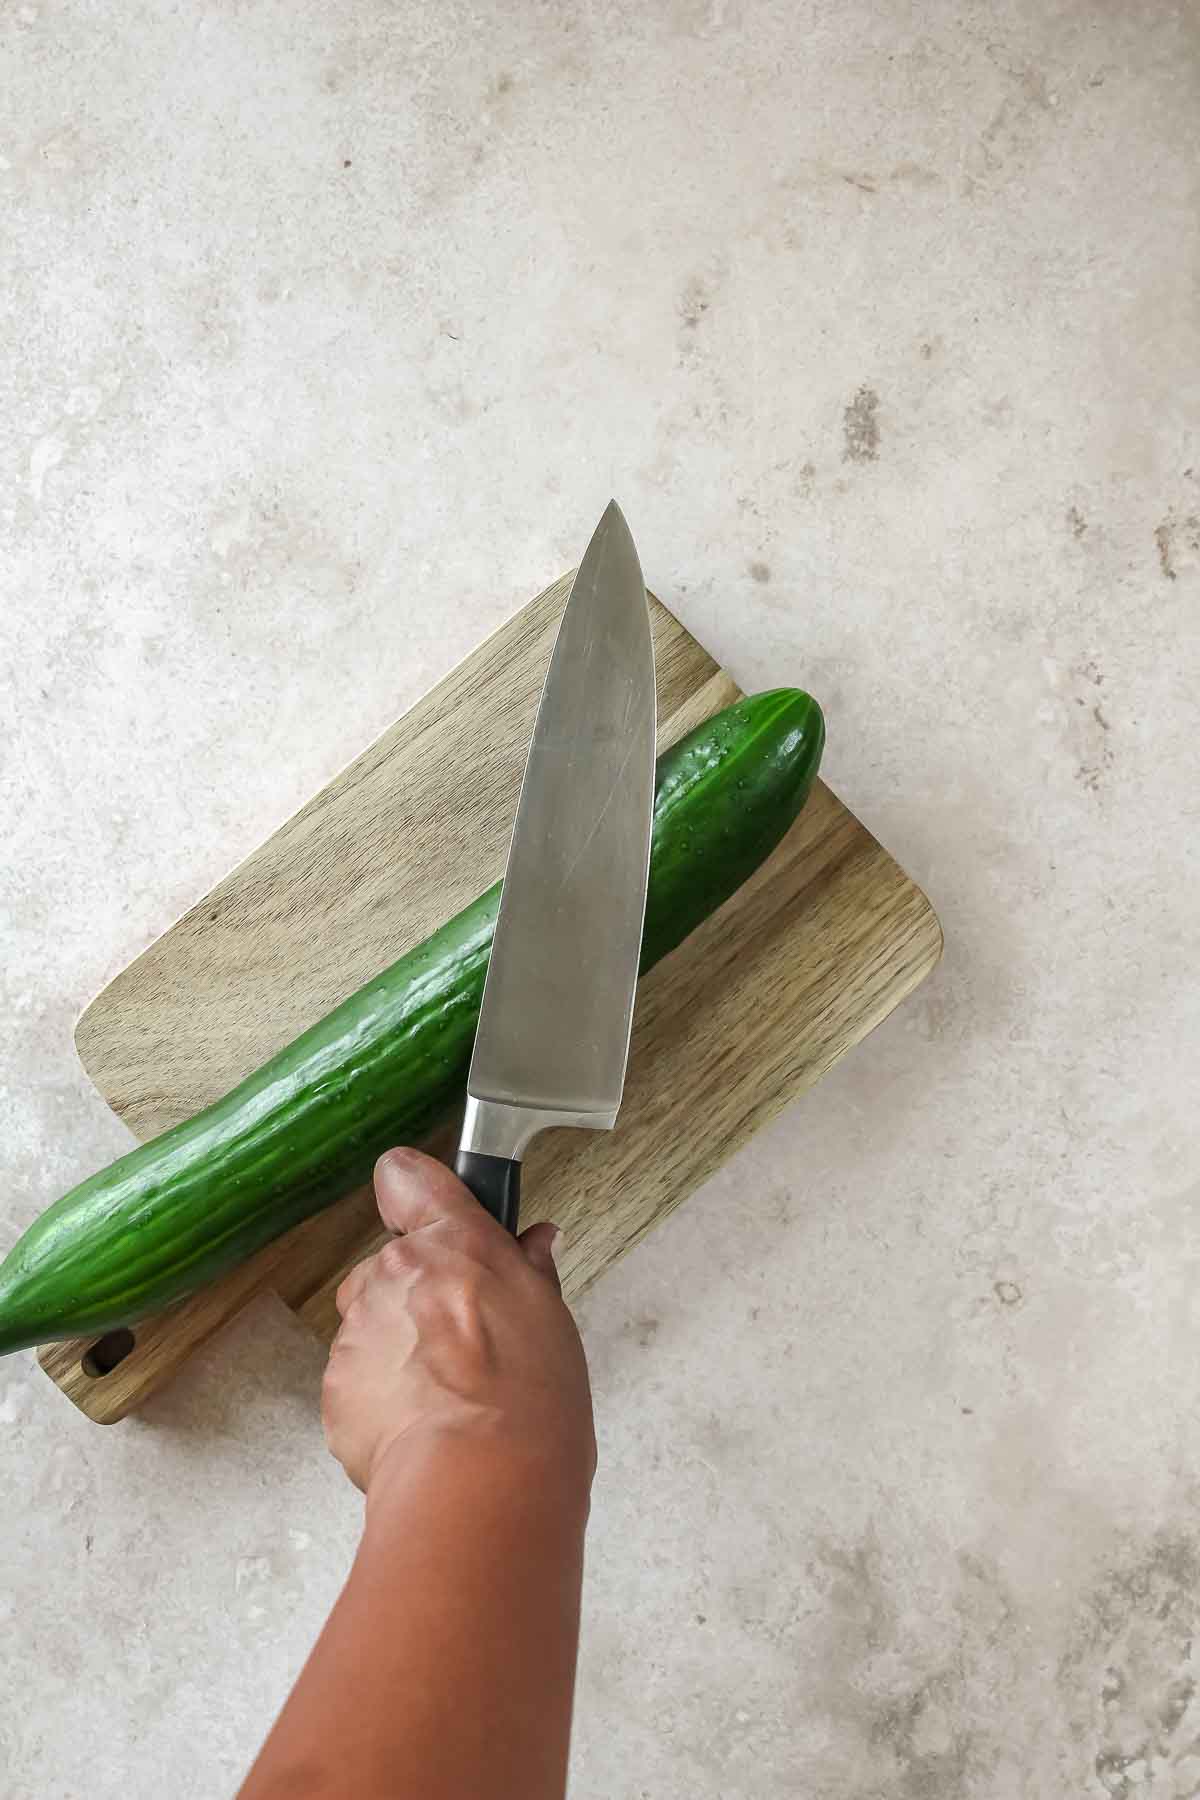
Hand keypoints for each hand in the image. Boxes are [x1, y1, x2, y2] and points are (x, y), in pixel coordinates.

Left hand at [322, 1148, 595, 1498]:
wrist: (482, 1481)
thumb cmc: (529, 1403)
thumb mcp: (550, 1320)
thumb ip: (529, 1272)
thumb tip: (534, 1243)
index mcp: (453, 1244)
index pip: (406, 1176)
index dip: (412, 1192)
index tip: (424, 1212)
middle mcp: (395, 1273)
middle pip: (388, 1266)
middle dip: (413, 1297)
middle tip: (460, 1342)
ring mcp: (359, 1329)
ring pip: (371, 1327)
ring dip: (396, 1351)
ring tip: (446, 1398)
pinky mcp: (335, 1385)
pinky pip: (356, 1381)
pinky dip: (380, 1400)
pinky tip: (422, 1427)